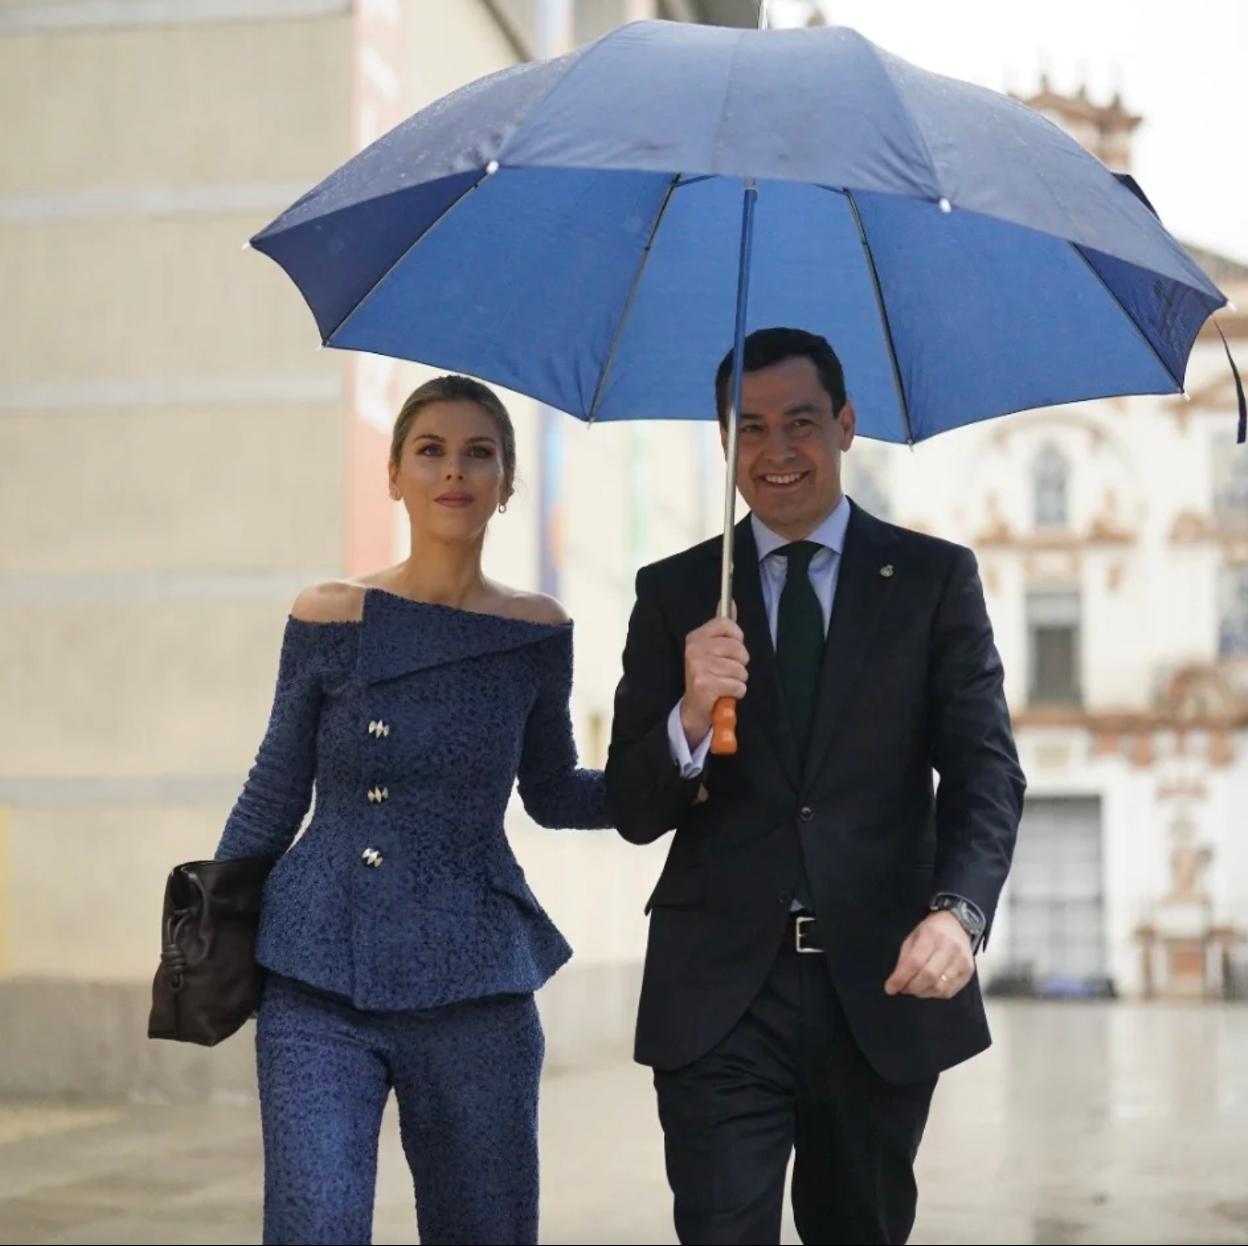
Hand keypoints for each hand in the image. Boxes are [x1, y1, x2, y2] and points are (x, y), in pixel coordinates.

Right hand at [679, 612, 748, 746]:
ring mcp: (698, 667)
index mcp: (696, 637)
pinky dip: (737, 692)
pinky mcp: (704, 685)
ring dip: (739, 680)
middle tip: (728, 671)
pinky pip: (738, 685)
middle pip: (738, 648)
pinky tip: (725, 693)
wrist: (694, 707)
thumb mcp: (712, 648)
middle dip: (741, 663)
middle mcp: (694, 649)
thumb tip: (730, 601)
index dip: (737, 637)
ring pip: (740, 669)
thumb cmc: (708, 675)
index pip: (727, 624)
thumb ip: (723, 627)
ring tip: (725, 683)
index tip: (732, 649)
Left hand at [884, 910, 973, 999]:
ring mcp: (962, 961)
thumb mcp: (913, 936)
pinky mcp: (968, 972)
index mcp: (932, 935)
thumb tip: (896, 981)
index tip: (890, 988)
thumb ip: (905, 958)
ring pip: (939, 987)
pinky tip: (928, 988)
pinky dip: (935, 994)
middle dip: (911, 987)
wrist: (958, 924)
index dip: (901, 978)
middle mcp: (949, 948)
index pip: (915, 962)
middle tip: (902, 989)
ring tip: (914, 988)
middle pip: (928, 976)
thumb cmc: (932, 931)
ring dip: (922, 992)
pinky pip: (949, 991)